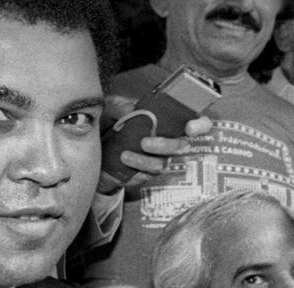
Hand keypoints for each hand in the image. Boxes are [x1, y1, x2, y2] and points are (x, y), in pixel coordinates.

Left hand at [96, 116, 212, 194]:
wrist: (93, 147)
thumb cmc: (109, 123)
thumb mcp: (112, 108)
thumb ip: (120, 105)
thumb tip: (131, 110)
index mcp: (169, 122)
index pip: (198, 124)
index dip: (200, 126)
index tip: (190, 128)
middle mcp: (168, 141)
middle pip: (183, 147)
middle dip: (168, 146)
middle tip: (145, 142)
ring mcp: (158, 159)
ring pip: (164, 164)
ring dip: (146, 160)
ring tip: (125, 155)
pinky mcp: (145, 173)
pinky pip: (147, 175)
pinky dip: (136, 169)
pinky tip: (124, 161)